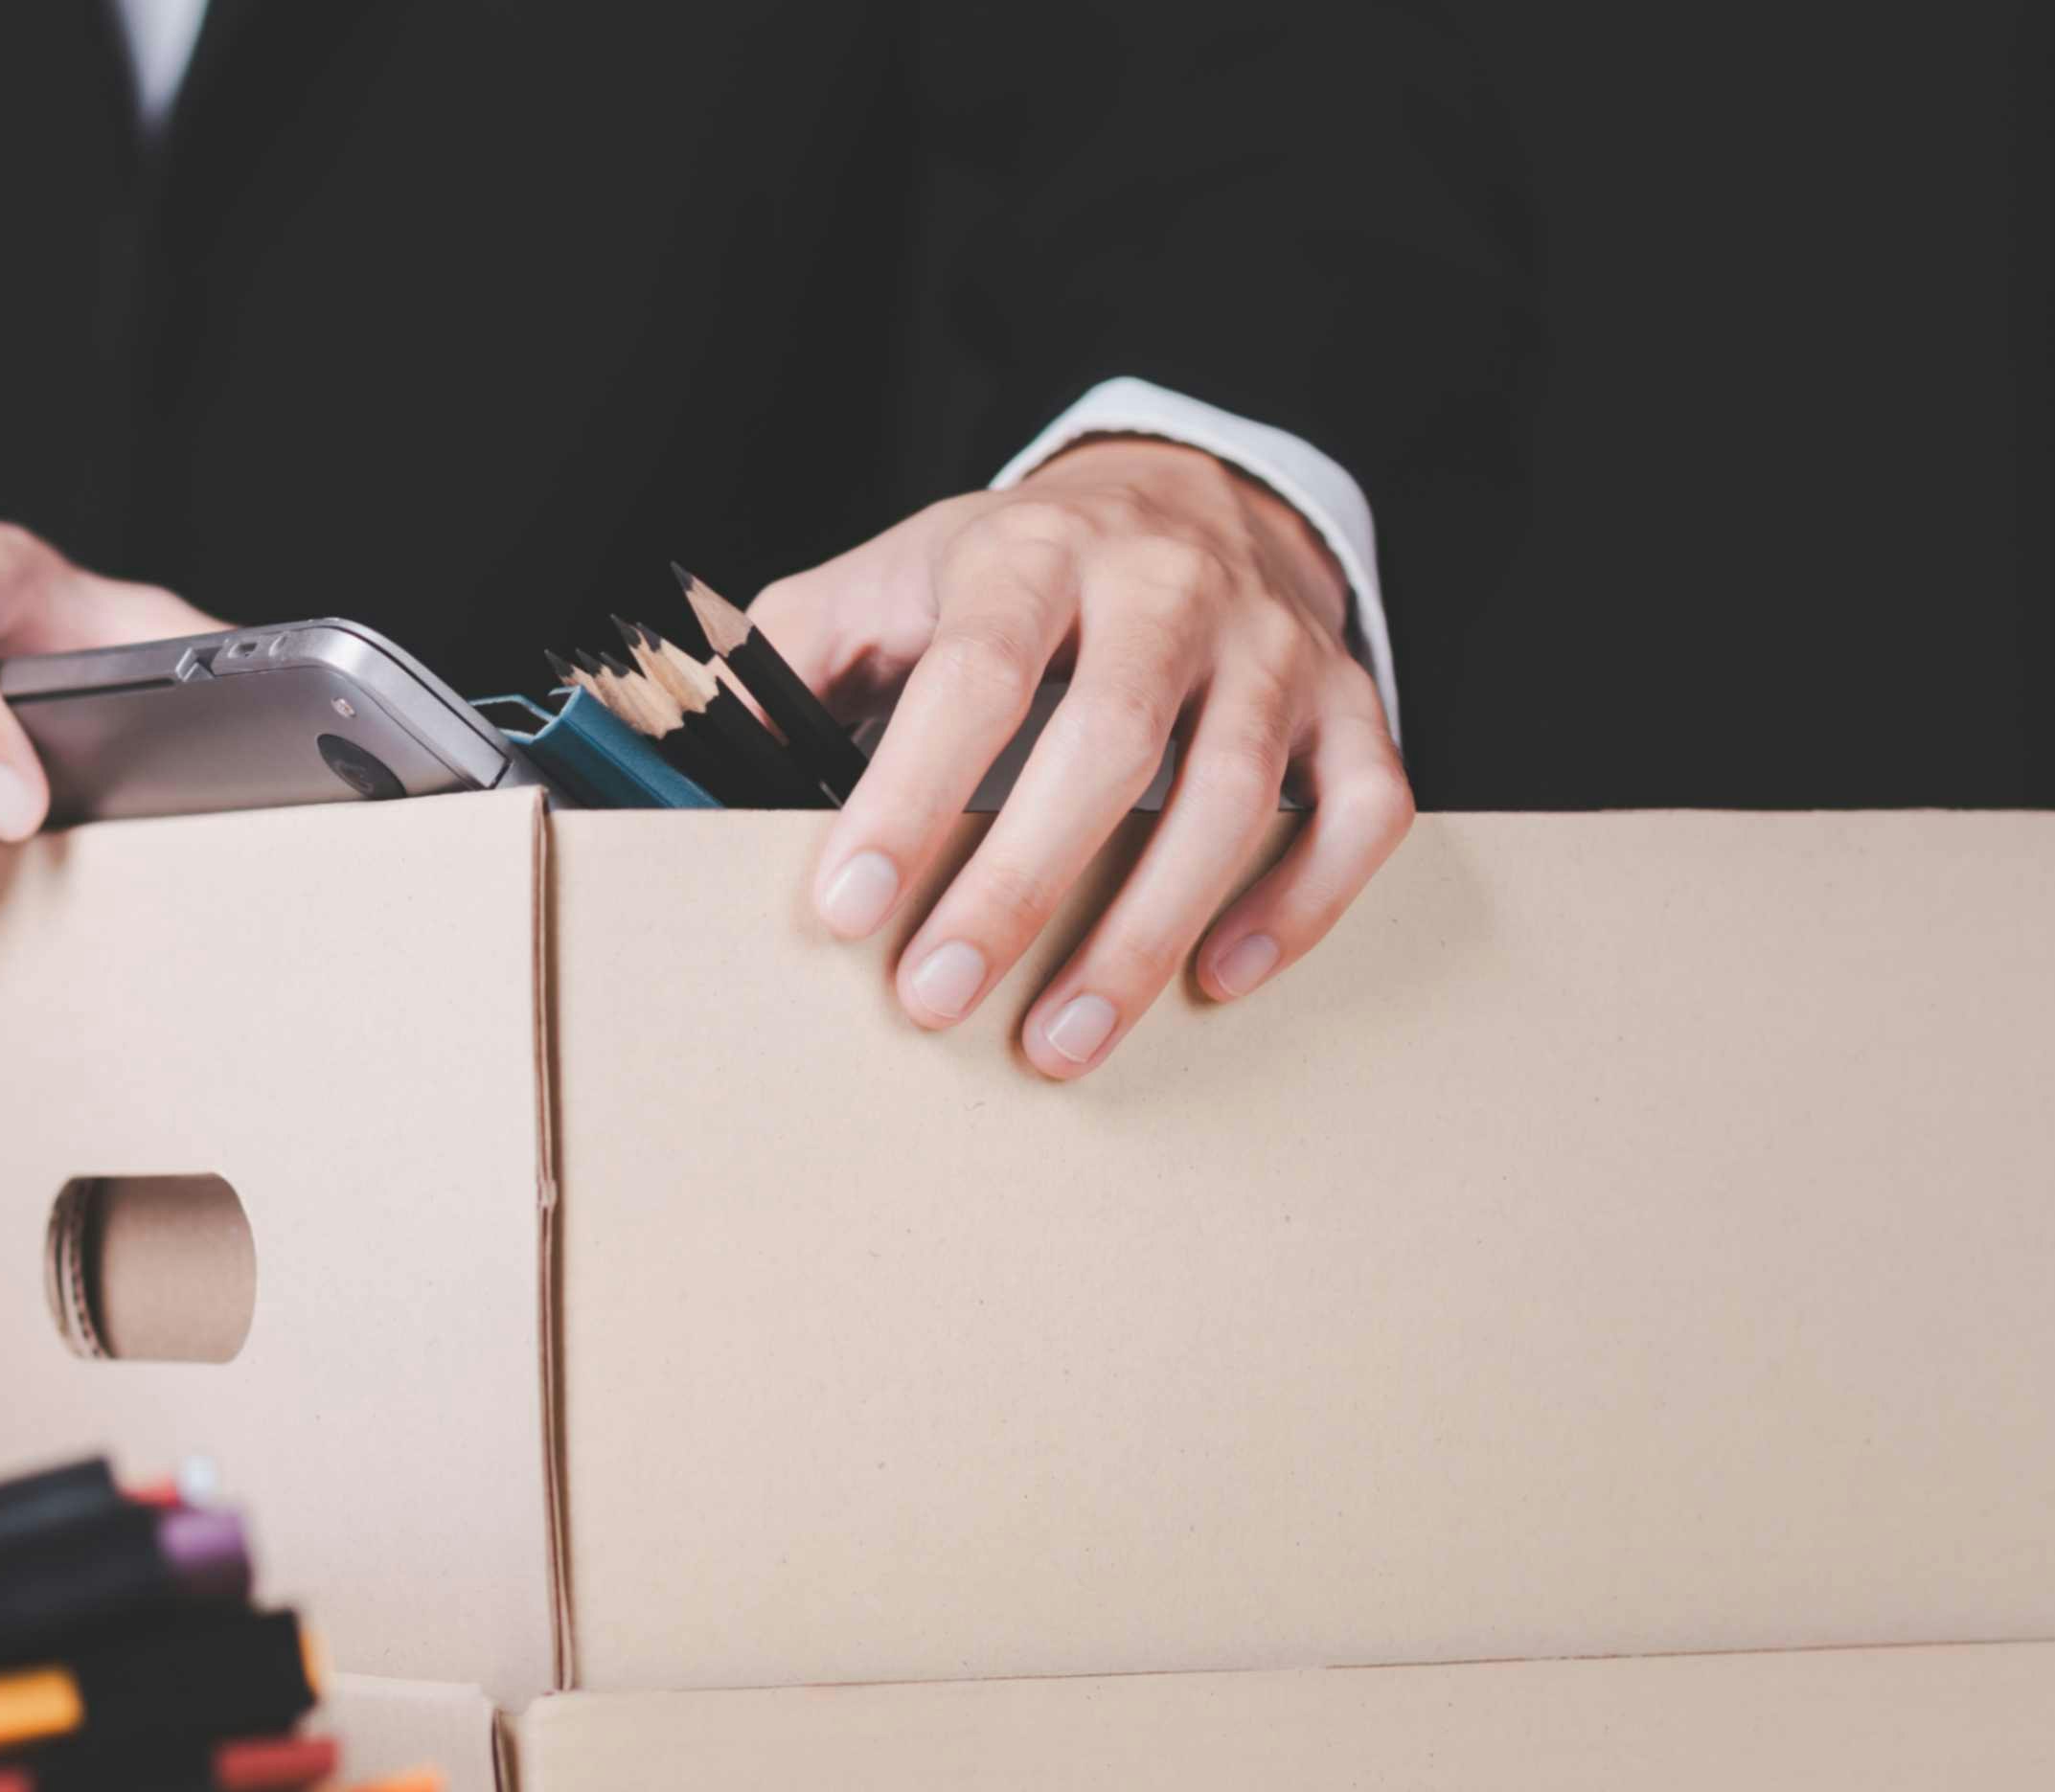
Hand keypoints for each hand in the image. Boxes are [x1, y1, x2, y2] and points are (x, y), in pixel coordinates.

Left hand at [749, 438, 1408, 1078]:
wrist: (1187, 488)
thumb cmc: (1009, 570)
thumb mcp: (882, 581)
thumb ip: (785, 665)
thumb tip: (693, 766)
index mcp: (1033, 550)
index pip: (975, 673)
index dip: (910, 794)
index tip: (847, 908)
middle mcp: (1168, 588)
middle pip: (1108, 744)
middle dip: (1017, 886)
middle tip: (936, 1000)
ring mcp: (1274, 646)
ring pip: (1237, 795)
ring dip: (1144, 932)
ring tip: (1060, 1041)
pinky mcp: (1350, 702)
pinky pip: (1361, 810)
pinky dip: (1300, 903)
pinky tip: (1216, 978)